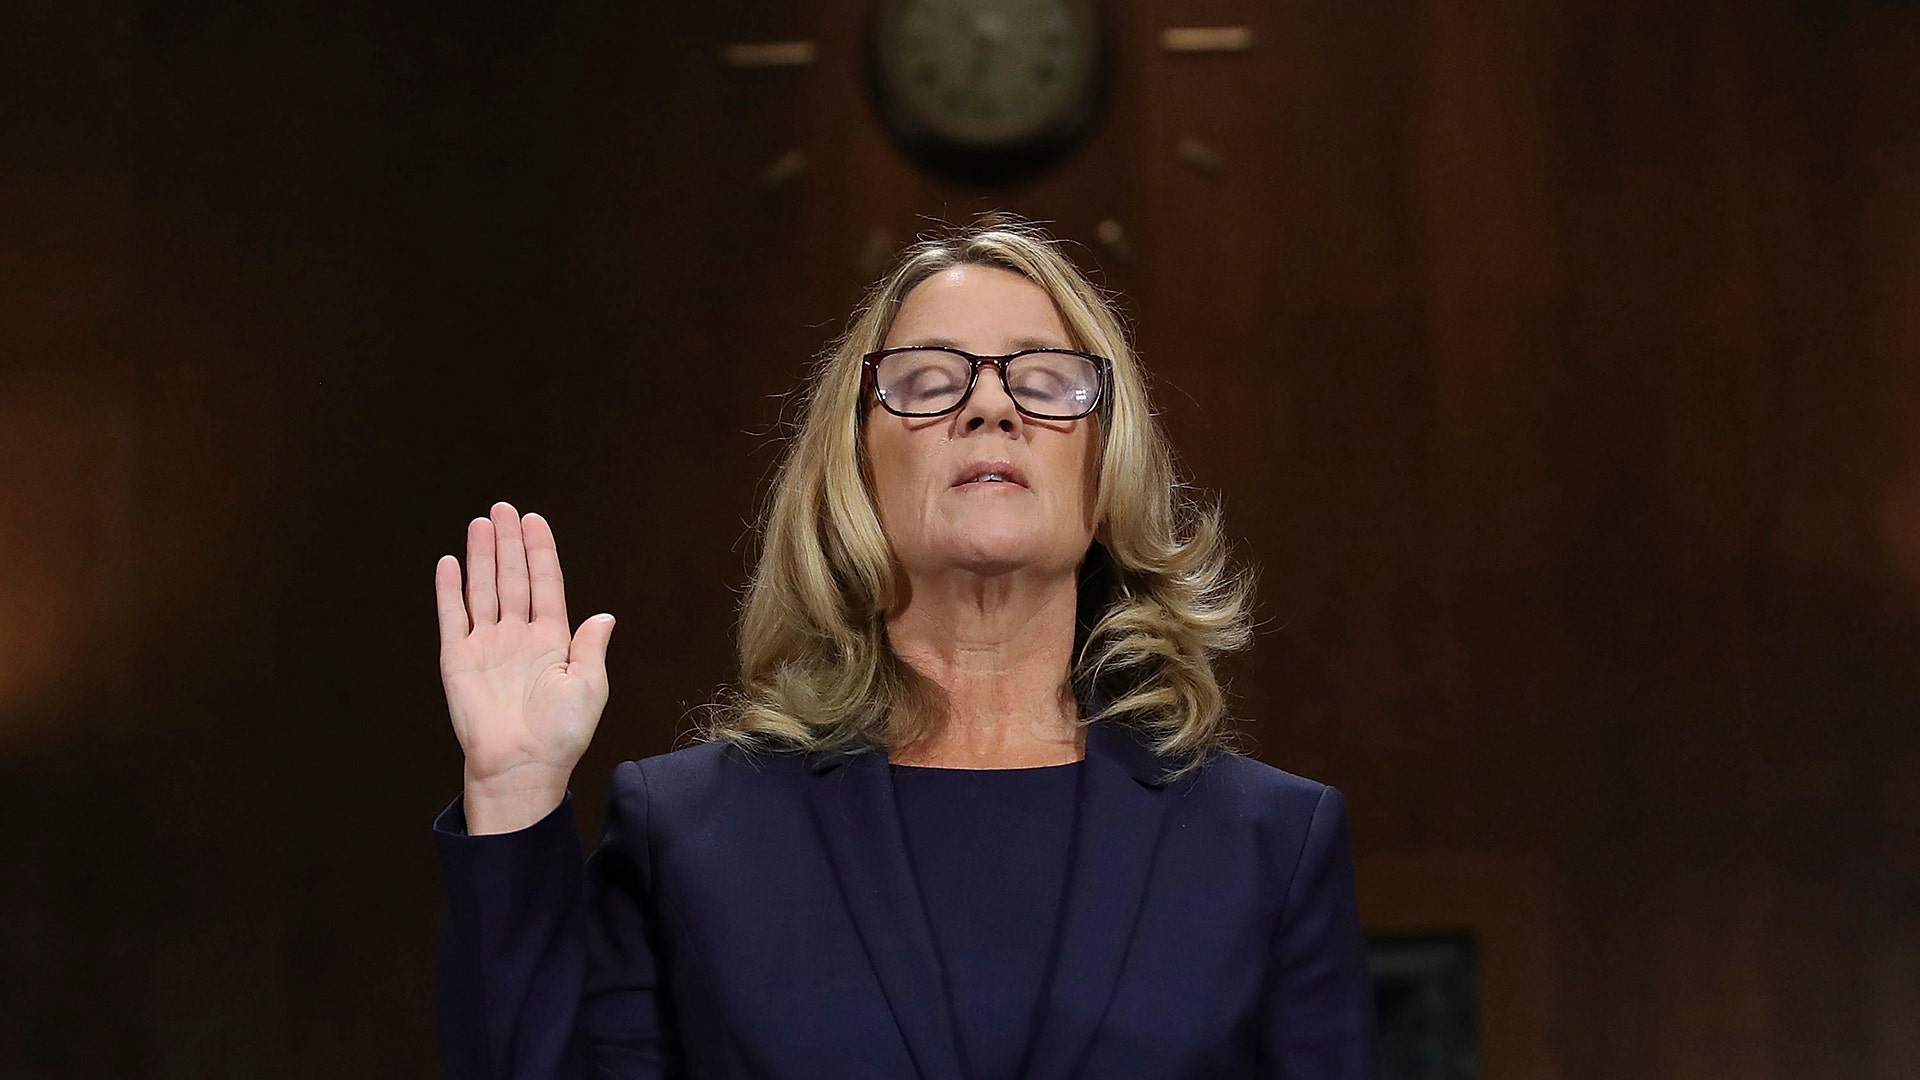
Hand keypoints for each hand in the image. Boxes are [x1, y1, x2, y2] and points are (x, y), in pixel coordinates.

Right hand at [435, 502, 614, 828]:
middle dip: (509, 543)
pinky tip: (449, 563)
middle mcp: (518, 637)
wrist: (521, 766)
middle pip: (513, 578)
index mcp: (552, 640)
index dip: (540, 552)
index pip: (545, 584)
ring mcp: (486, 646)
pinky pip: (452, 617)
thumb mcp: (589, 686)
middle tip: (503, 508)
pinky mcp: (457, 660)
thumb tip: (605, 616)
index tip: (535, 520)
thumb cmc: (560, 733)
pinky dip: (449, 591)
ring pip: (483, 590)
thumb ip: (591, 647)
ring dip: (482, 557)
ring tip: (481, 524)